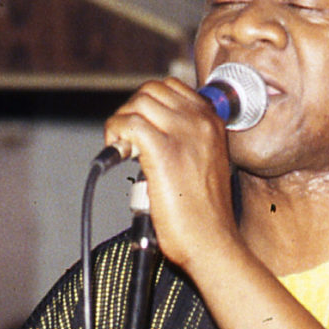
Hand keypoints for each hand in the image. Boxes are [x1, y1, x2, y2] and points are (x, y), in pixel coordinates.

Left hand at [104, 78, 239, 272]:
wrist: (212, 241)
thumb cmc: (206, 214)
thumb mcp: (206, 163)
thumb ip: (188, 140)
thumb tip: (152, 130)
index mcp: (212, 122)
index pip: (172, 87)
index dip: (148, 104)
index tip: (140, 126)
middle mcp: (200, 122)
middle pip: (151, 90)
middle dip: (132, 110)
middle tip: (128, 139)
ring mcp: (183, 133)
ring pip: (137, 103)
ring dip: (122, 122)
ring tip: (123, 148)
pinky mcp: (163, 150)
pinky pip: (128, 123)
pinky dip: (116, 135)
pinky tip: (119, 155)